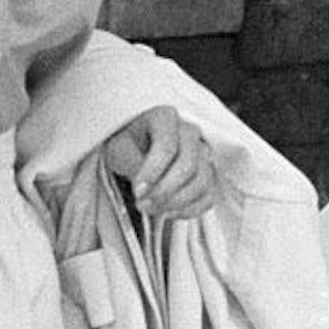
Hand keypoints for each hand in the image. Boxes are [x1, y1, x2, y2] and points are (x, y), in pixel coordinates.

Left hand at [103, 104, 218, 218]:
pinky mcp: (208, 174)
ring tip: (152, 209)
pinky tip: (167, 211)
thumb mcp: (119, 150)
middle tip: (143, 205)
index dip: (152, 172)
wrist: (136, 151)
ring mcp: (202, 153)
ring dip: (176, 202)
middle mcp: (189, 132)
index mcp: (164, 118)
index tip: (137, 191)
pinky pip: (208, 196)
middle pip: (188, 164)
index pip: (166, 146)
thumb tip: (145, 187)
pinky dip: (189, 209)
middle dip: (165, 190)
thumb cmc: (127, 145)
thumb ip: (132, 164)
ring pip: (202, 180)